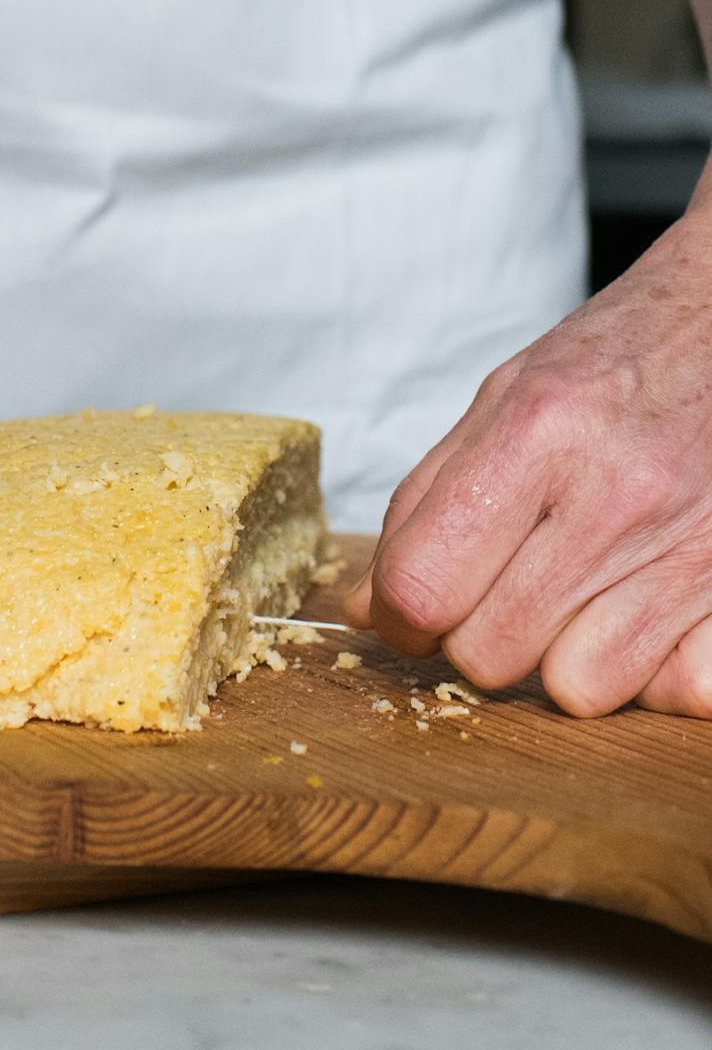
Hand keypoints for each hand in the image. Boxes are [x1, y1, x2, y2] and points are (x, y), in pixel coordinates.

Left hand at [343, 194, 711, 717]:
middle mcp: (618, 496)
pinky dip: (654, 671)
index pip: (423, 585)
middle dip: (477, 632)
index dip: (399, 613)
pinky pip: (674, 692)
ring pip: (578, 689)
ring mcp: (691, 550)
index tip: (408, 607)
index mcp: (540, 431)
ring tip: (581, 591)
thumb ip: (429, 500)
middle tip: (503, 584)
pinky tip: (644, 611)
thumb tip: (371, 607)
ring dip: (564, 656)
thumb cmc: (622, 357)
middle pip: (491, 653)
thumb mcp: (508, 395)